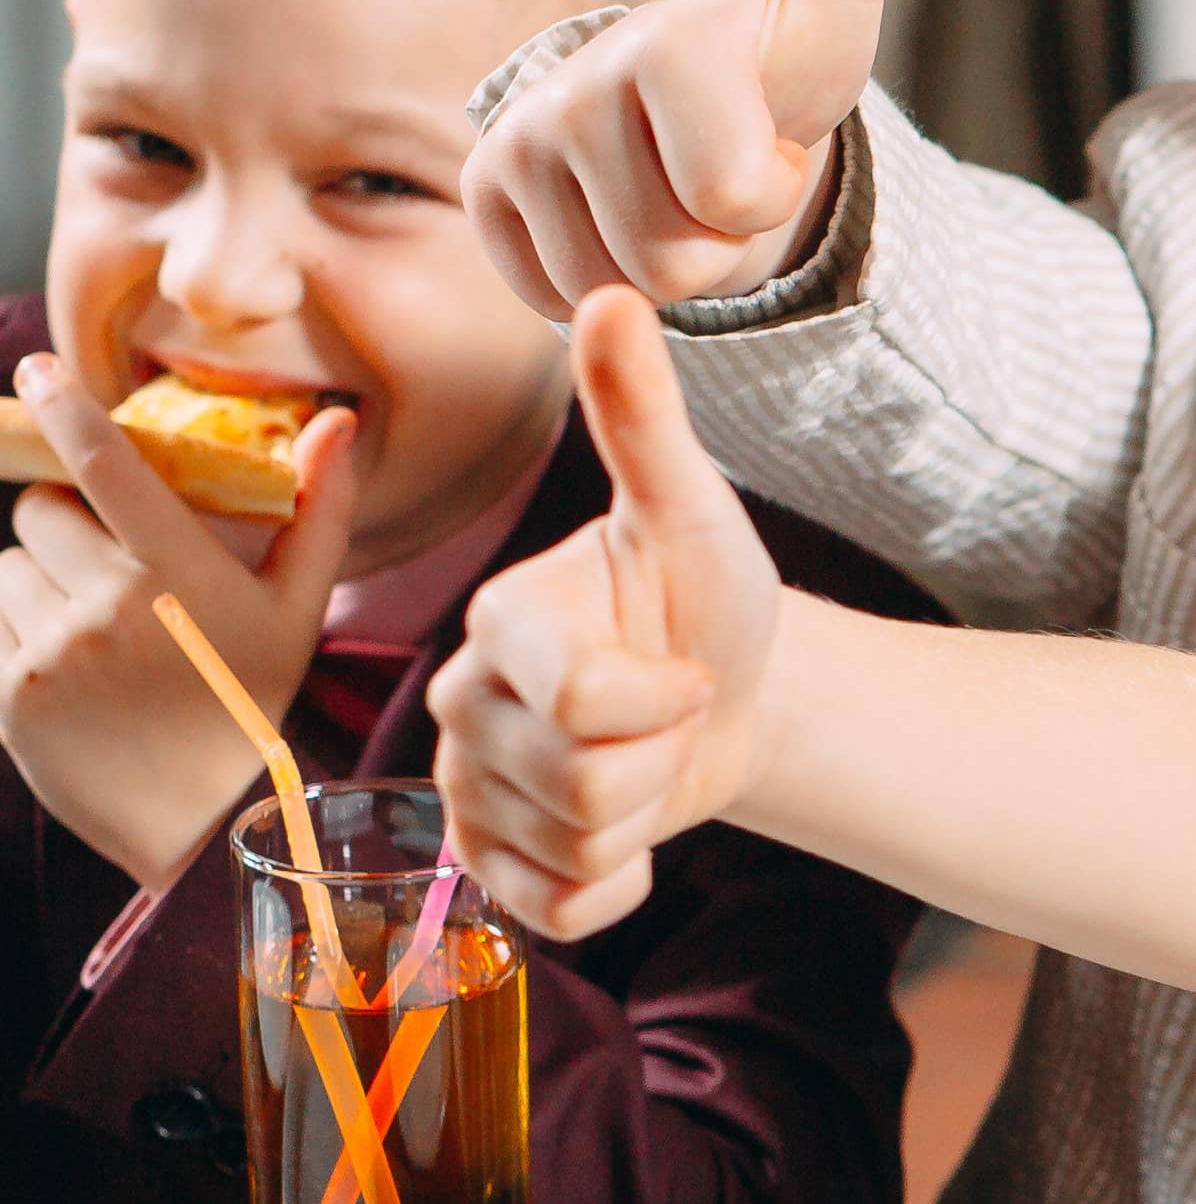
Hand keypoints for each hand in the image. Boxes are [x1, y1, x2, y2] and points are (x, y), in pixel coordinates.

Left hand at [0, 356, 360, 886]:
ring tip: (92, 632)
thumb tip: (334, 420)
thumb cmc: (251, 699)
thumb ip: (320, 510)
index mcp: (183, 578)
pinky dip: (21, 632)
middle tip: (107, 567)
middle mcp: (113, 609)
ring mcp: (54, 653)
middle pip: (43, 512)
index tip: (38, 371)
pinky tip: (68, 670)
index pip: (108, 467)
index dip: (67, 408)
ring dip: (39, 583)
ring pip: (9, 568)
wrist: (197, 818)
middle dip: (64, 523)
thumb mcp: (297, 610)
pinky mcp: (10, 693)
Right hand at [432, 292, 783, 934]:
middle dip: (661, 755)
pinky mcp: (491, 862)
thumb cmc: (705, 598)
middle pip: (579, 780)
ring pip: (576, 844)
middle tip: (671, 711)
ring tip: (649, 755)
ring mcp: (467, 789)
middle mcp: (460, 703)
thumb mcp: (691, 510)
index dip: (659, 701)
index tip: (691, 670)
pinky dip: (615, 888)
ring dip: (647, 811)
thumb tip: (612, 293)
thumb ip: (643, 416)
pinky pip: (552, 910)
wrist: (728, 691)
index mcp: (503, 622)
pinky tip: (631, 836)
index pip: (575, 701)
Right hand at [463, 0, 897, 321]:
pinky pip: (564, 292)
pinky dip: (613, 277)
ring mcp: (515, 137)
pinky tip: (630, 210)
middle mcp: (573, 80)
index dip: (771, 188)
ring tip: (686, 185)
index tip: (775, 135)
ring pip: (625, 287)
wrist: (700, 104)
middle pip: (680, 254)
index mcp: (666, 39)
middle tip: (734, 169)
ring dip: (678, 261)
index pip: (731, 187)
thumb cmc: (782, 53)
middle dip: (731, 234)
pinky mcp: (484, 191)